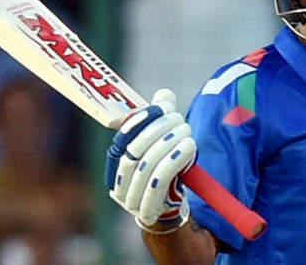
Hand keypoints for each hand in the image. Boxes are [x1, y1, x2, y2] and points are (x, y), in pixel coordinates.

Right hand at [105, 89, 196, 228]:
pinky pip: (160, 180)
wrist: (168, 211)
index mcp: (115, 163)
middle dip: (159, 130)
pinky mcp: (148, 209)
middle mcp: (118, 182)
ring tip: (187, 132)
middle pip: (134, 150)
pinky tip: (189, 147)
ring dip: (170, 144)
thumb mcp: (161, 144)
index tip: (162, 107)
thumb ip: (160, 120)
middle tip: (179, 119)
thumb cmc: (163, 172)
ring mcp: (131, 199)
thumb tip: (164, 95)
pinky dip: (175, 160)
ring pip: (148, 164)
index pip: (122, 138)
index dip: (141, 120)